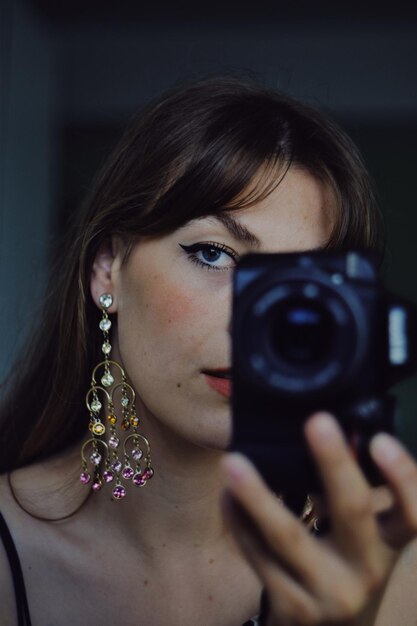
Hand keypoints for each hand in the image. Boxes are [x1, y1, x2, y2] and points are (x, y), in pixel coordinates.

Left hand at [220, 412, 416, 625]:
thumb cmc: (349, 565)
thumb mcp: (364, 537)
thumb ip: (347, 493)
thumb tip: (322, 432)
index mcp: (391, 545)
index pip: (414, 514)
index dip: (403, 478)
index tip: (379, 441)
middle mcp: (368, 571)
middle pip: (353, 512)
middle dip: (334, 464)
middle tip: (316, 421)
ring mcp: (328, 594)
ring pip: (288, 537)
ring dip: (258, 495)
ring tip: (233, 462)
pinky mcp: (291, 608)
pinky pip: (259, 556)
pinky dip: (240, 522)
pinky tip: (227, 496)